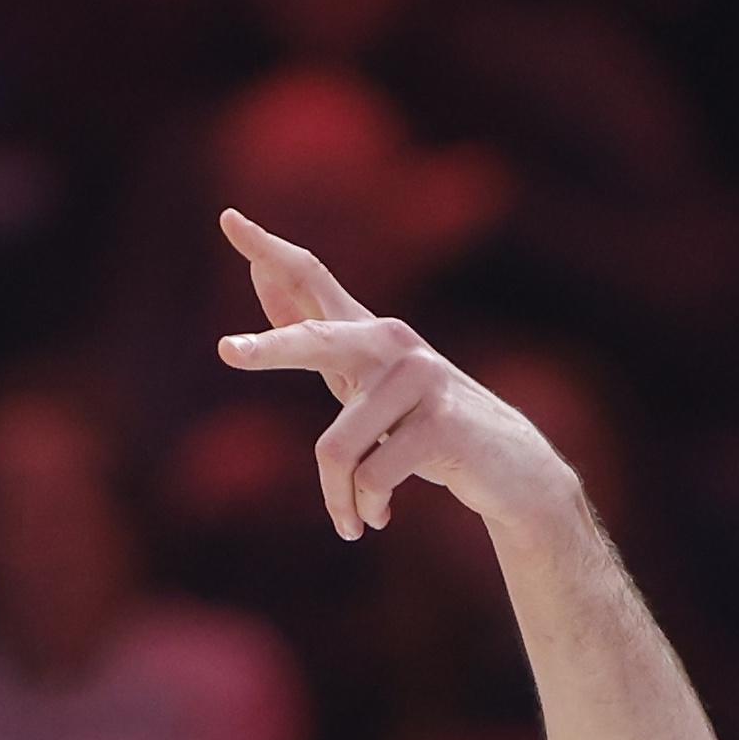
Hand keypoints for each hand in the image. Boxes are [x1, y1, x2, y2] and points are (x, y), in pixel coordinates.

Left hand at [212, 213, 575, 542]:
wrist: (512, 470)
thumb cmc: (424, 429)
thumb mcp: (365, 387)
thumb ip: (318, 337)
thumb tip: (265, 276)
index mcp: (368, 334)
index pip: (312, 278)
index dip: (269, 250)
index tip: (228, 220)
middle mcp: (393, 343)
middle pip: (315, 340)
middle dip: (270, 349)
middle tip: (226, 351)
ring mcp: (421, 378)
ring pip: (335, 450)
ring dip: (337, 499)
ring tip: (350, 520)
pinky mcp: (441, 421)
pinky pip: (371, 477)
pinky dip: (366, 508)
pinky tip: (379, 518)